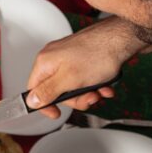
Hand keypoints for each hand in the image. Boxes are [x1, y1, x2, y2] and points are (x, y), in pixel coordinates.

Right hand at [26, 16, 146, 116]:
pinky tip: (104, 85)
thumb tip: (31, 101)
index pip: (34, 90)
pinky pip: (82, 78)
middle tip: (88, 97)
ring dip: (87, 93)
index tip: (56, 113)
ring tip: (99, 91)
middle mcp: (53, 58)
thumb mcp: (69, 80)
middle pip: (56, 90)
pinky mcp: (80, 58)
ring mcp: (67, 57)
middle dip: (75, 98)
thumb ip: (47, 92)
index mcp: (45, 62)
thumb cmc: (97, 54)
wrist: (120, 39)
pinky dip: (94, 84)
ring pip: (72, 86)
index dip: (45, 105)